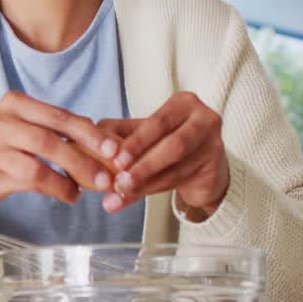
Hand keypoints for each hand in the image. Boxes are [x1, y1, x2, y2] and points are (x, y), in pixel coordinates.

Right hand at [0, 91, 121, 215]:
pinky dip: (56, 188)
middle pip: (50, 137)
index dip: (89, 132)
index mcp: (14, 103)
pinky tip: (70, 194)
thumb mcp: (24, 129)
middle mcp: (2, 121)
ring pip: (40, 159)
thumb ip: (57, 130)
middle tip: (108, 173)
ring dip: (72, 175)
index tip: (113, 147)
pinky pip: (30, 180)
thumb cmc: (1, 149)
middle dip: (84, 156)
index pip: (58, 115)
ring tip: (92, 187)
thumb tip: (103, 139)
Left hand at [98, 92, 229, 220]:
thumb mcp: (143, 133)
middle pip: (172, 145)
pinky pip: (181, 181)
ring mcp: (214, 145)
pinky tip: (133, 197)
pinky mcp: (215, 169)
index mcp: (184, 104)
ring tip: (121, 193)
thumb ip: (118, 132)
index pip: (158, 122)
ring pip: (176, 168)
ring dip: (145, 183)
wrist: (201, 168)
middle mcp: (204, 120)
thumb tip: (86, 135)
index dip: (136, 142)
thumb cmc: (166, 142)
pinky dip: (153, 190)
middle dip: (143, 165)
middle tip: (118, 180)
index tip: (114, 159)